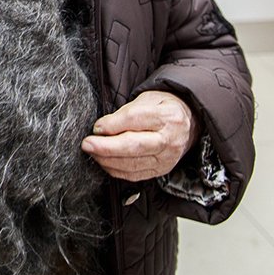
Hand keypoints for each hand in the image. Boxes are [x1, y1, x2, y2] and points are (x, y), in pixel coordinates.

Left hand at [81, 90, 200, 181]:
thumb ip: (125, 113)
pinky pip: (135, 175)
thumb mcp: (145, 99)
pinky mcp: (161, 171)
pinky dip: (116, 170)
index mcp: (167, 116)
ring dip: (107, 160)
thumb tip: (101, 129)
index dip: (112, 124)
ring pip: (133, 164)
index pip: (135, 120)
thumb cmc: (161, 107)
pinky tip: (104, 162)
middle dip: (106, 147)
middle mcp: (170, 140)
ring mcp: (167, 158)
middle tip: (87, 144)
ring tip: (92, 152)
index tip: (96, 127)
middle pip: (134, 146)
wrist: (186, 122)